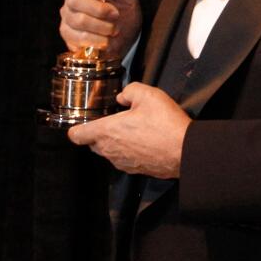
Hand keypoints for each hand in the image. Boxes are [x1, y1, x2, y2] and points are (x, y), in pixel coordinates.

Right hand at [58, 0, 141, 59]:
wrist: (125, 38)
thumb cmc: (125, 12)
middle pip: (73, 0)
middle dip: (99, 9)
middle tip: (116, 14)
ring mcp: (67, 17)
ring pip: (77, 20)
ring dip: (101, 26)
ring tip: (114, 29)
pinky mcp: (67, 35)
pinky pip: (77, 37)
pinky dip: (95, 39)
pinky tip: (106, 40)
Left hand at [68, 82, 190, 178]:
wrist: (183, 151)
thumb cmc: (165, 124)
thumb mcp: (149, 95)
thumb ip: (130, 90)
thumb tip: (123, 96)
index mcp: (107, 131)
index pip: (77, 135)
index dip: (77, 128)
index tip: (83, 122)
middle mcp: (109, 150)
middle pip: (93, 143)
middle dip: (100, 132)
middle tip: (117, 120)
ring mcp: (121, 162)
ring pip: (109, 151)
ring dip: (116, 141)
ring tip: (135, 130)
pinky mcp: (134, 169)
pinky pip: (124, 158)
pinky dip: (130, 150)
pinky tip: (146, 141)